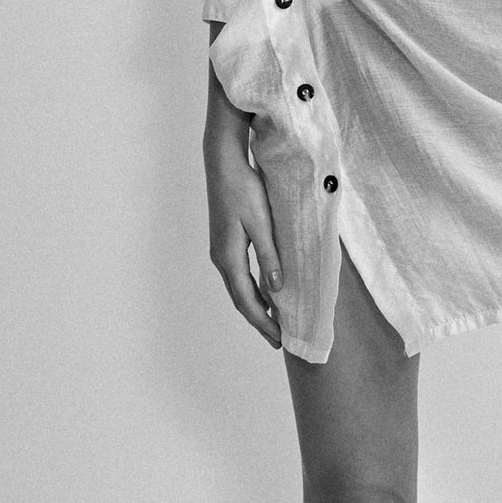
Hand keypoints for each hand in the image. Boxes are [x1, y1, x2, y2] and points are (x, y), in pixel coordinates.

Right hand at [204, 93, 283, 348]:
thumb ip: (270, 257)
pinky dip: (253, 289)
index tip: (280, 339)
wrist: (223, 163)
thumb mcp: (262, 224)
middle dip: (260, 320)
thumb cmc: (244, 190)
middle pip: (241, 299)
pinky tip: (267, 292)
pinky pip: (240, 275)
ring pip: (240, 288)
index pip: (248, 301)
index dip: (263, 322)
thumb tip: (276, 289)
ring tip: (276, 320)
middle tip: (279, 339)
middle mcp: (222, 259)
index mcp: (229, 258)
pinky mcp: (226, 242)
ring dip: (257, 305)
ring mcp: (222, 251)